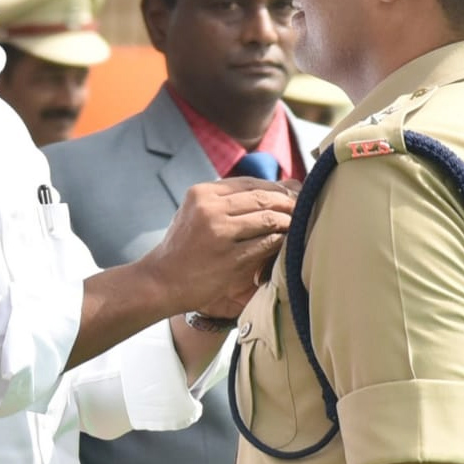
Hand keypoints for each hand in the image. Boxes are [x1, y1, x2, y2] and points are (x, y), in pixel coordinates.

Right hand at [142, 177, 294, 317]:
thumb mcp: (194, 213)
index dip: (274, 187)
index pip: (248, 182)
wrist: (160, 281)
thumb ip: (222, 201)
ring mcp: (219, 233)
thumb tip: (266, 190)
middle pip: (261, 196)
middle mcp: (209, 208)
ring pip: (268, 217)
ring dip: (288, 221)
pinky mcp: (230, 258)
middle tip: (303, 208)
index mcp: (201, 193)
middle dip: (287, 201)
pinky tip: (287, 244)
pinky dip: (281, 241)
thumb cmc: (182, 248)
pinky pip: (266, 243)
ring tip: (299, 225)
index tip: (290, 193)